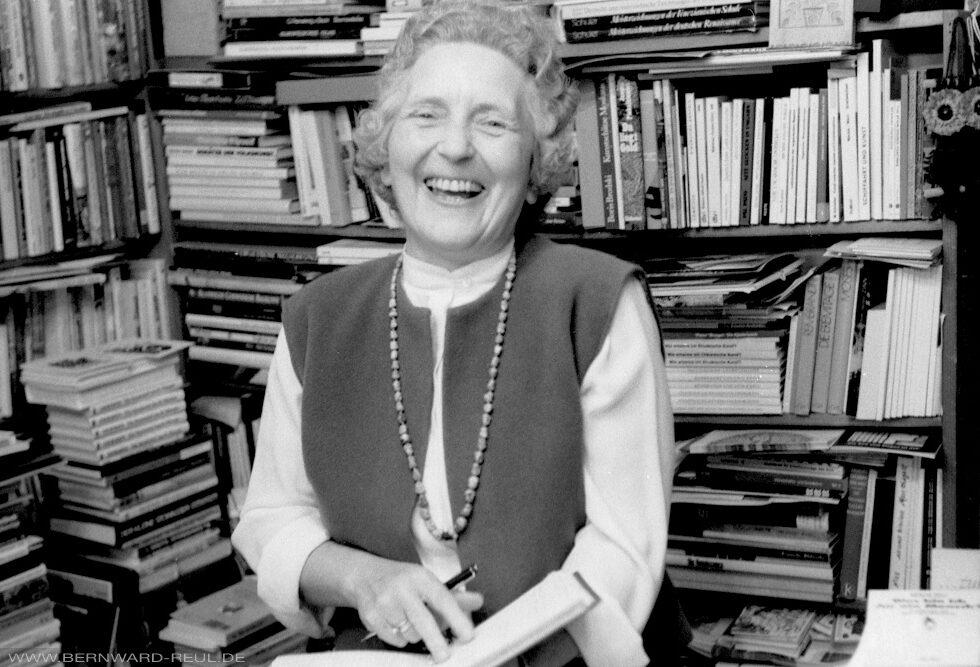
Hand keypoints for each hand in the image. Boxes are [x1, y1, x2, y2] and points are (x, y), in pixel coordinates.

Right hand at [352, 560, 483, 661]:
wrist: (363, 575)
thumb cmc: (401, 580)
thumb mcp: (426, 581)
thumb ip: (452, 596)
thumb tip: (478, 601)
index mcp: (420, 577)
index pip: (442, 598)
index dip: (457, 618)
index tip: (467, 634)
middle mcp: (401, 588)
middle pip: (423, 622)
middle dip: (436, 642)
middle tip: (444, 655)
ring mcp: (384, 603)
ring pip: (409, 634)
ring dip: (415, 635)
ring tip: (410, 621)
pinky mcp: (371, 616)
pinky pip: (394, 640)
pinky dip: (399, 638)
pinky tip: (396, 623)